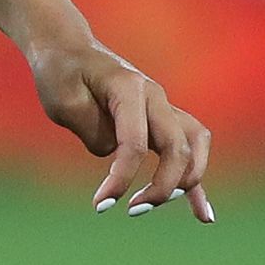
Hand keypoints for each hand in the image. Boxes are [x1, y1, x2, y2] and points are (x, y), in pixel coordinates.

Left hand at [27, 34, 214, 222]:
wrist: (68, 49)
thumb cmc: (61, 74)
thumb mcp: (62, 102)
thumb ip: (92, 130)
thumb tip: (115, 156)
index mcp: (130, 88)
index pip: (135, 142)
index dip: (121, 177)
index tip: (100, 204)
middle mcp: (155, 96)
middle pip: (177, 147)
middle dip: (161, 185)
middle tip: (132, 210)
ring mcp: (163, 107)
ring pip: (194, 146)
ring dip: (186, 181)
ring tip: (160, 205)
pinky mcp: (161, 120)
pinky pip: (190, 150)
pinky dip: (195, 182)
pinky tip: (203, 215)